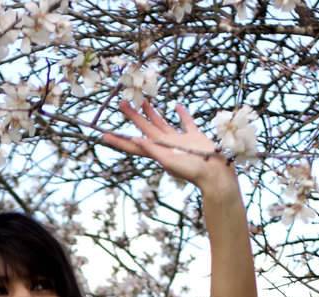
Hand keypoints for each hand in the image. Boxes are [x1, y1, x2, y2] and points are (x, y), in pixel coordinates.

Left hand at [100, 99, 233, 188]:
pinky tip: (176, 106)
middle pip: (145, 129)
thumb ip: (153, 149)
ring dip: (152, 113)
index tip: (103, 134)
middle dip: (132, 117)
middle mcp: (166, 145)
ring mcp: (179, 140)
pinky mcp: (193, 136)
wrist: (215, 174)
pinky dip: (181, 114)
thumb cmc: (192, 170)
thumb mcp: (169, 160)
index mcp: (157, 151)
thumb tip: (135, 139)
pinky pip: (185, 122)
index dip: (119, 140)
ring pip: (162, 123)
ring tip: (143, 100)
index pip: (133, 144)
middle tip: (121, 103)